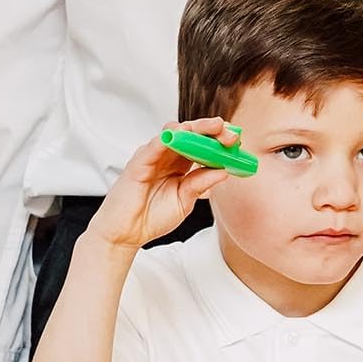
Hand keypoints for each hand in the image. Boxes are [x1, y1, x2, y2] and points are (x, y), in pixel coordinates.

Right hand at [87, 119, 232, 254]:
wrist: (126, 233)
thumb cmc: (151, 217)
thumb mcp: (185, 200)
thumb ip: (200, 184)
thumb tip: (224, 170)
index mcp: (179, 164)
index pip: (201, 144)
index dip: (218, 139)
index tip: (237, 140)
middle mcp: (167, 156)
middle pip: (191, 134)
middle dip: (212, 130)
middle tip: (230, 133)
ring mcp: (152, 157)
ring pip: (174, 133)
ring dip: (195, 128)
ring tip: (215, 128)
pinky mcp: (139, 163)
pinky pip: (154, 145)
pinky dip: (169, 138)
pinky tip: (183, 134)